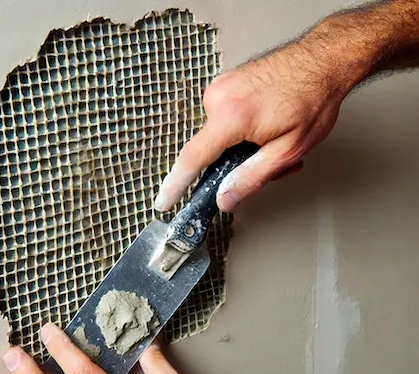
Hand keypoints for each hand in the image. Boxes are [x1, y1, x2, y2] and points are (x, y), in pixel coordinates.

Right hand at [154, 42, 346, 212]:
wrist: (325, 59)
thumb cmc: (313, 98)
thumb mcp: (287, 150)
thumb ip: (251, 178)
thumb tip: (224, 199)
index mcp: (232, 116)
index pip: (193, 159)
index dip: (176, 184)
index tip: (163, 200)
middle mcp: (219, 98)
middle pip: (212, 151)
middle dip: (237, 164)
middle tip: (271, 163)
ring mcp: (221, 88)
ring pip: (221, 137)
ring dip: (244, 148)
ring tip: (274, 141)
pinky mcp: (226, 85)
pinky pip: (224, 120)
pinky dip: (243, 132)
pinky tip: (267, 127)